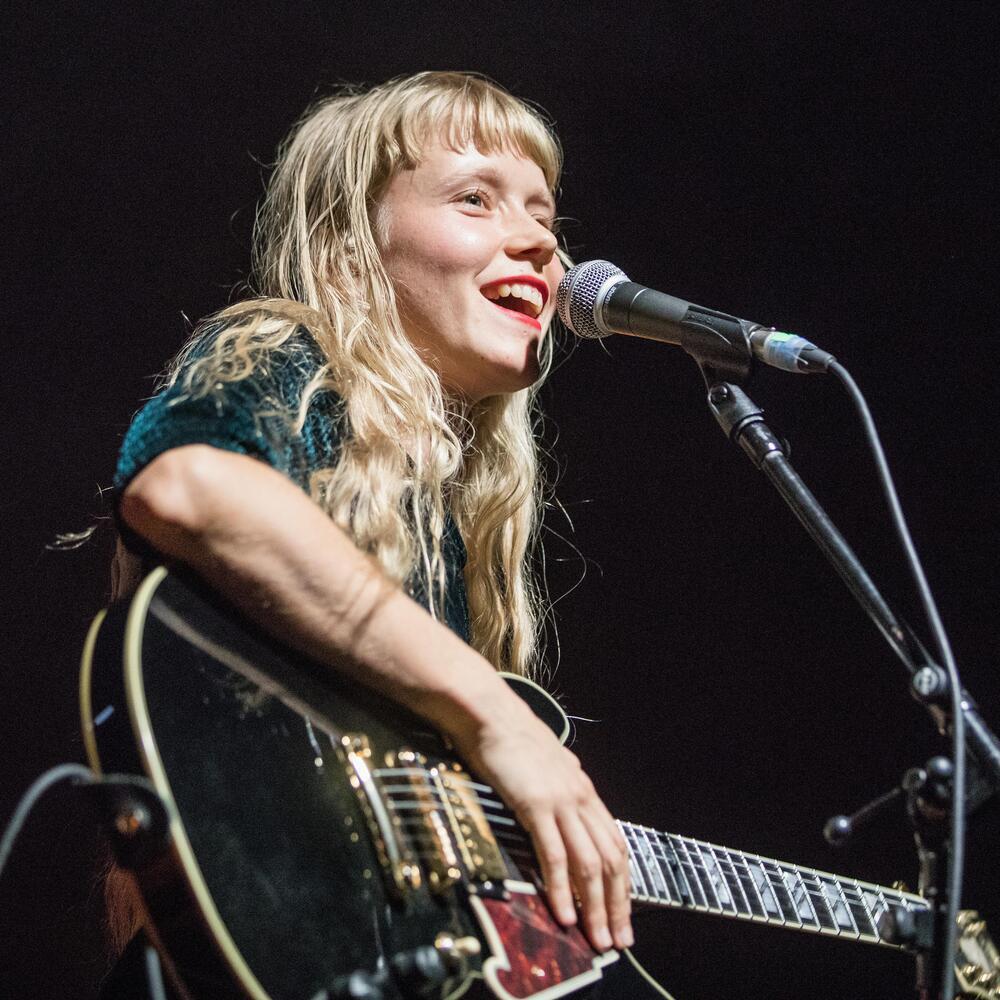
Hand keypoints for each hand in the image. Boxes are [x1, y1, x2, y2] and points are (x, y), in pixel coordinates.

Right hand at [448, 691, 633, 951]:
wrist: (490, 713)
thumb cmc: (510, 736)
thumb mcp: (546, 761)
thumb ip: (561, 779)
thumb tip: (569, 788)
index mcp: (584, 790)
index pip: (614, 845)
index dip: (622, 883)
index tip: (622, 914)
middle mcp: (581, 798)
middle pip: (610, 860)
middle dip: (617, 905)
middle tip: (618, 940)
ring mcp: (561, 801)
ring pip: (589, 864)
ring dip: (595, 907)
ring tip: (597, 939)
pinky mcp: (536, 805)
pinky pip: (555, 855)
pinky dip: (562, 889)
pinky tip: (564, 914)